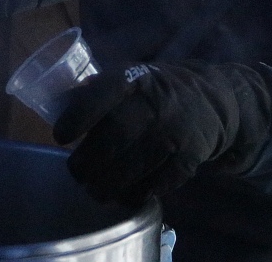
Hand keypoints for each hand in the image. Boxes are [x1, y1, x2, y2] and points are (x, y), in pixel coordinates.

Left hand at [53, 62, 271, 205]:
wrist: (213, 101)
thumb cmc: (158, 91)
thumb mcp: (133, 78)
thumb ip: (100, 90)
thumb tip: (57, 104)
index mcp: (136, 78)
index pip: (104, 93)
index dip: (79, 115)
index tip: (61, 136)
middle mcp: (157, 103)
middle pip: (115, 136)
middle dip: (88, 162)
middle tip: (76, 173)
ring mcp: (175, 131)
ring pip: (133, 165)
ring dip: (107, 184)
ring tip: (95, 191)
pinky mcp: (189, 158)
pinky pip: (156, 183)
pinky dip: (135, 193)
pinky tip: (125, 194)